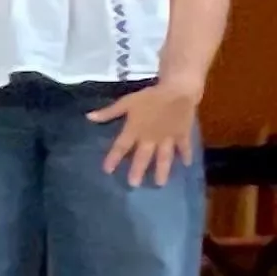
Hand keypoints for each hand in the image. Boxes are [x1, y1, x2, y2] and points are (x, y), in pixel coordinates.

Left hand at [86, 81, 201, 187]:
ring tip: (160, 184)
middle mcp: (151, 138)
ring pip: (164, 157)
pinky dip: (186, 155)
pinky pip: (184, 147)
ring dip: (162, 170)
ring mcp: (168, 138)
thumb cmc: (149, 96)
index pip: (121, 147)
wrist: (177, 91)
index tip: (107, 171)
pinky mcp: (182, 135)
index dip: (113, 158)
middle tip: (133, 184)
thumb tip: (89, 117)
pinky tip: (187, 165)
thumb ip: (109, 112)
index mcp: (135, 130)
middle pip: (143, 156)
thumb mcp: (126, 102)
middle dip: (137, 170)